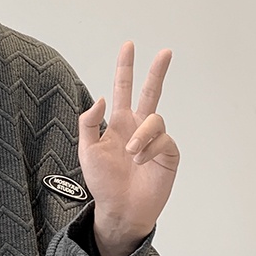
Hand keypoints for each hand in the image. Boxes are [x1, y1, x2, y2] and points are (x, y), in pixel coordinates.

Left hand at [78, 41, 179, 255]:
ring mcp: (154, 140)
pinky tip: (140, 161)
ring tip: (131, 154)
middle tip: (165, 52)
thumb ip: (88, 123)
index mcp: (119, 124)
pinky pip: (163, 140)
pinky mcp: (167, 154)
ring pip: (155, 119)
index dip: (125, 68)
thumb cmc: (103, 183)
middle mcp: (138, 128)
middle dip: (157, 72)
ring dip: (142, 135)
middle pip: (152, 93)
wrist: (119, 209)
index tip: (128, 46)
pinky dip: (149, 149)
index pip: (123, 90)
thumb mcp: (87, 152)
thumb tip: (102, 98)